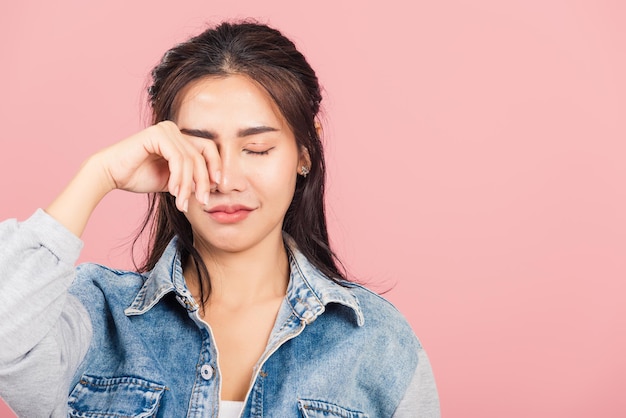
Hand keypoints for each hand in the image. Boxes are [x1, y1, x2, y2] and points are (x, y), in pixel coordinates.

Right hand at [96, 121, 220, 211]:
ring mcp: (166, 129)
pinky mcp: (157, 134)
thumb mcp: (173, 180)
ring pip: (191, 160)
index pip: (208, 150)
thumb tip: (216, 185)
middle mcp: (174, 129)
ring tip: (181, 202)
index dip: (216, 168)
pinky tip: (173, 191)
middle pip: (202, 155)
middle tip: (202, 201)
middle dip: (204, 181)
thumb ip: (191, 178)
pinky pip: (178, 159)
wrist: (110, 175)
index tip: (216, 189)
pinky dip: (178, 178)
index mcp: (180, 137)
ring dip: (188, 185)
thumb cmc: (138, 177)